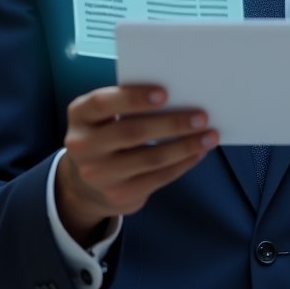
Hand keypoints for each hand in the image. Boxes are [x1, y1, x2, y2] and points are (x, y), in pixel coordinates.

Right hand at [56, 85, 217, 245]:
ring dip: (184, 146)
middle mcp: (83, 146)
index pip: (103, 103)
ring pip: (150, 158)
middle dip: (171, 123)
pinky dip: (182, 164)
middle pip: (131, 132)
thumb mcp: (105, 115)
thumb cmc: (107, 133)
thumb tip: (179, 94)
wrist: (87, 182)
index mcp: (80, 115)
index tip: (165, 93)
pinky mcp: (119, 195)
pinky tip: (197, 152)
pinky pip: (157, 178)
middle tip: (201, 116)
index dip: (133, 98)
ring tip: (209, 135)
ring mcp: (99, 175)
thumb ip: (128, 103)